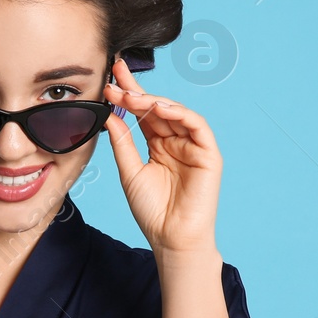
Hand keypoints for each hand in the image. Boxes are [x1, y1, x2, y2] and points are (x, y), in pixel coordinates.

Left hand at [103, 57, 223, 256]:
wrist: (171, 238)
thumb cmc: (152, 210)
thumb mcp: (129, 171)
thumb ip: (122, 141)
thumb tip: (109, 113)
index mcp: (158, 145)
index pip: (143, 113)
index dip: (128, 95)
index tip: (110, 79)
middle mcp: (176, 141)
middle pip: (157, 108)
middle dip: (136, 92)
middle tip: (115, 79)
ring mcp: (193, 146)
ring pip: (176, 113)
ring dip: (153, 101)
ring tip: (130, 95)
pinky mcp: (208, 154)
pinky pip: (197, 125)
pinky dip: (180, 113)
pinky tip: (159, 107)